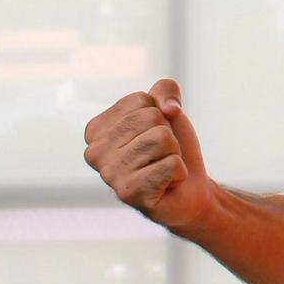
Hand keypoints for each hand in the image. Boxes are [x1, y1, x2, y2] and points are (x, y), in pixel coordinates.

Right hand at [84, 78, 213, 231]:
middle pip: (151, 118)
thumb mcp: (168, 109)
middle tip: (160, 155)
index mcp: (96, 130)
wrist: (188, 189)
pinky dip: (179, 172)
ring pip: (162, 139)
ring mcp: (110, 175)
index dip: (159, 114)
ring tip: (162, 167)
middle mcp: (95, 153)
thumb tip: (168, 109)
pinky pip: (171, 164)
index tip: (152, 134)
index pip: (140, 100)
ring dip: (173, 153)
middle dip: (167, 134)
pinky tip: (166, 184)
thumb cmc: (171, 148)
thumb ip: (165, 89)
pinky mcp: (130, 194)